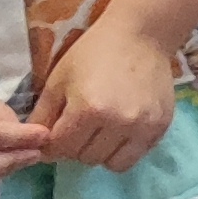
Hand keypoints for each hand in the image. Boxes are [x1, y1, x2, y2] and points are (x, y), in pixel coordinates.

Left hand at [31, 23, 176, 173]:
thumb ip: (44, 115)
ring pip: (111, 164)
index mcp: (88, 109)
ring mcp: (143, 127)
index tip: (55, 134)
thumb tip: (38, 146)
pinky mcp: (160, 128)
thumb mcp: (59, 79)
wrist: (141, 35)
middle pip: (86, 158)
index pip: (61, 149)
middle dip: (76, 147)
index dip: (53, 144)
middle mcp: (117, 123)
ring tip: (100, 132)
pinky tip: (120, 130)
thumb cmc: (94, 52)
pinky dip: (122, 149)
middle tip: (79, 128)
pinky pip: (135, 156)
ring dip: (100, 152)